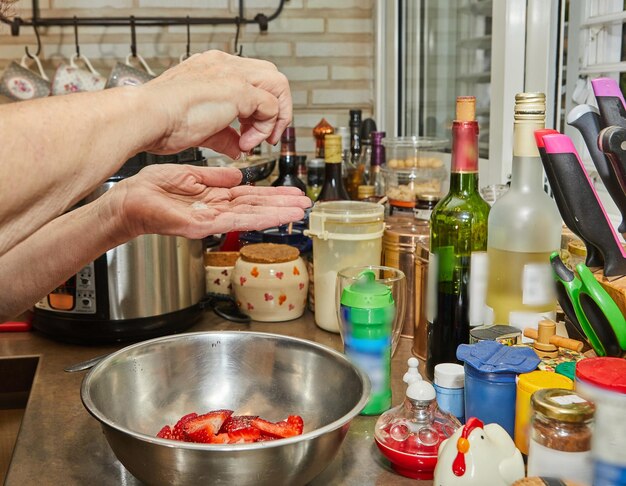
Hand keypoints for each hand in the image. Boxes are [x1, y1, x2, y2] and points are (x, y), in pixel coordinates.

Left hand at [101, 164, 310, 239]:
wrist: (126, 201)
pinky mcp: (202, 226)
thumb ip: (214, 177)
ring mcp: (210, 220)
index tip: (291, 194)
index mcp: (214, 198)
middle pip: (256, 208)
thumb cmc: (150, 189)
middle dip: (282, 207)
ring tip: (298, 213)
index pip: (250, 197)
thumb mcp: (188, 175)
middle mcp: (216, 211)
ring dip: (276, 215)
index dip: (272, 196)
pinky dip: (256, 220)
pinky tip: (273, 218)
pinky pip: (233, 222)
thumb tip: (236, 175)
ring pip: (250, 217)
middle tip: (305, 205)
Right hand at [139, 50, 290, 157]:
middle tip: (268, 136)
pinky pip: (270, 107)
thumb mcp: (202, 129)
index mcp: (212, 69)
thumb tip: (238, 148)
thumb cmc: (160, 121)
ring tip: (260, 140)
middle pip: (270, 75)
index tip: (254, 131)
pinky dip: (264, 129)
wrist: (146, 118)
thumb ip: (225, 135)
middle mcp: (224, 65)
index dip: (260, 106)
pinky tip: (245, 143)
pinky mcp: (238, 89)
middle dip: (276, 108)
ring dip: (276, 116)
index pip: (252, 78)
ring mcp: (232, 74)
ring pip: (277, 85)